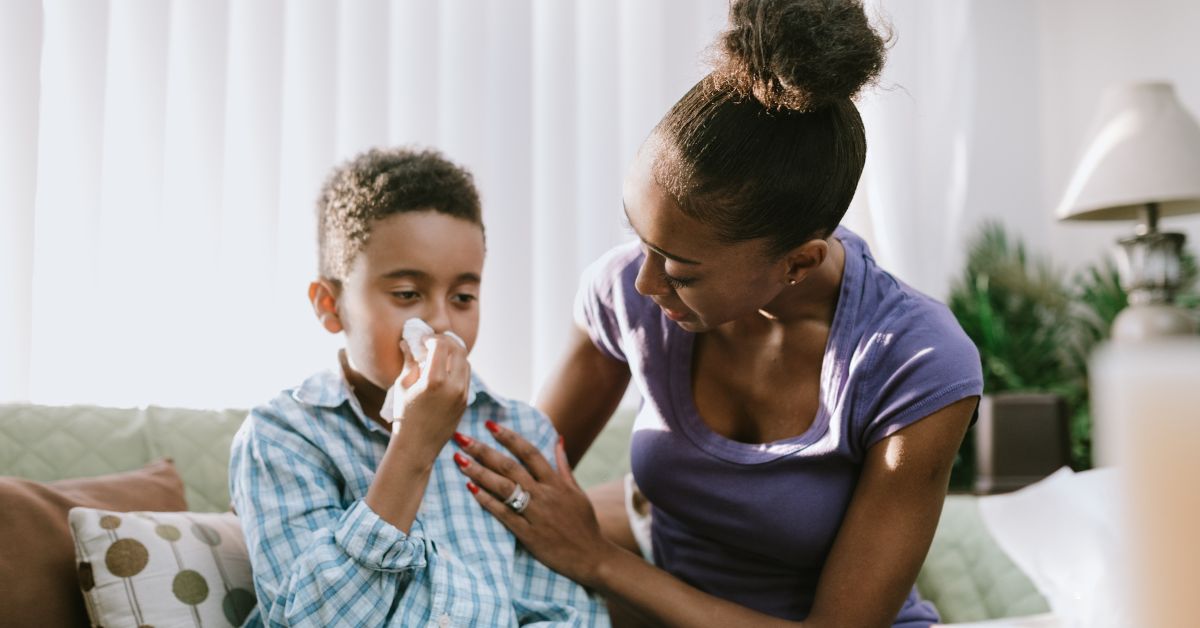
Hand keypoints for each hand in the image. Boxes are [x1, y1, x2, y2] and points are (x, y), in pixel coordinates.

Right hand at [390, 336, 470, 451]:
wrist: (417, 447)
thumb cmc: (404, 416)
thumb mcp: (403, 386)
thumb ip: (409, 361)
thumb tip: (407, 341)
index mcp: (435, 381)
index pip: (442, 345)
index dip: (433, 338)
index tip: (423, 341)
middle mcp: (453, 387)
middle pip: (458, 350)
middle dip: (446, 342)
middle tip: (432, 343)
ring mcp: (462, 395)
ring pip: (465, 362)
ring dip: (453, 354)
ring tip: (438, 357)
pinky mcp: (466, 402)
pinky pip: (466, 377)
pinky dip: (457, 368)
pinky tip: (443, 371)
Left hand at [452, 424, 620, 587]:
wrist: (591, 556)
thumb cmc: (584, 524)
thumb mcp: (577, 491)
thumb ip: (564, 465)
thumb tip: (558, 439)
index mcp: (556, 482)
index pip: (529, 453)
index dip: (509, 437)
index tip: (489, 425)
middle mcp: (544, 494)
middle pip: (510, 467)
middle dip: (484, 450)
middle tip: (461, 438)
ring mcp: (535, 514)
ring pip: (503, 487)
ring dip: (479, 472)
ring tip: (459, 460)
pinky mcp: (528, 534)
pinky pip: (503, 514)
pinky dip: (486, 501)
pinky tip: (470, 489)